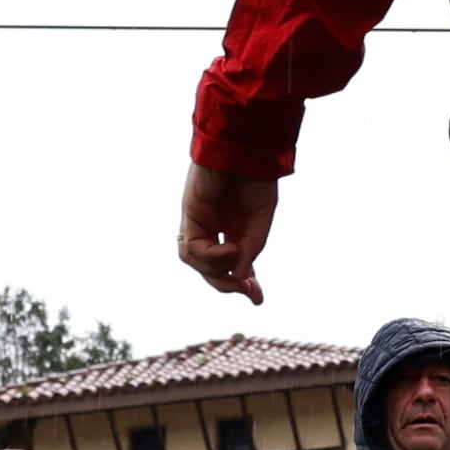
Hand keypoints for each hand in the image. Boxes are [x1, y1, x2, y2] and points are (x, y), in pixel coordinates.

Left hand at [180, 166, 277, 299]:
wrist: (245, 150)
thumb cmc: (255, 179)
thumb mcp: (260, 220)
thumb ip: (251, 248)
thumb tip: (240, 275)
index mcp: (234, 229)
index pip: (233, 264)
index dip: (244, 283)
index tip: (258, 299)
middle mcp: (214, 230)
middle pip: (212, 269)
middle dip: (229, 284)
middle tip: (248, 291)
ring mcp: (200, 224)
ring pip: (197, 263)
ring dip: (216, 271)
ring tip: (235, 261)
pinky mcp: (189, 217)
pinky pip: (190, 248)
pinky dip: (209, 257)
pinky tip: (227, 250)